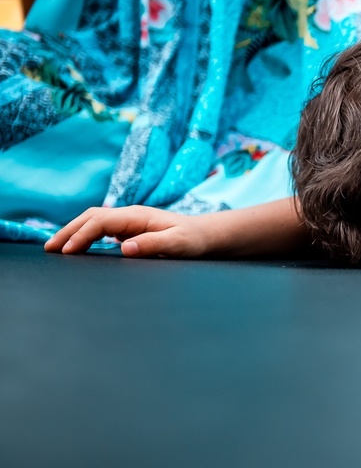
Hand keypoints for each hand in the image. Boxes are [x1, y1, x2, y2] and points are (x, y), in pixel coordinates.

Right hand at [45, 206, 212, 257]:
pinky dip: (85, 235)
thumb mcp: (178, 245)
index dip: (82, 235)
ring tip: (55, 248)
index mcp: (137, 216)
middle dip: (68, 232)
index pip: (100, 222)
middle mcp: (130, 215)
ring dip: (73, 232)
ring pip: (93, 221)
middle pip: (90, 218)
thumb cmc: (194, 240)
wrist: (206, 235)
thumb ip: (153, 245)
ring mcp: (129, 221)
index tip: (68, 251)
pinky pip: (101, 229)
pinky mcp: (130, 230)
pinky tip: (76, 247)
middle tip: (48, 249)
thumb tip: (124, 248)